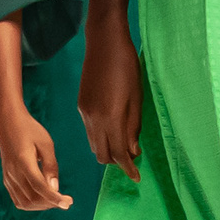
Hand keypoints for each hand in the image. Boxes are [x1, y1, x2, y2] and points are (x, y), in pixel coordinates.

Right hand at [0, 94, 68, 211]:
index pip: (40, 187)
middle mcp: (13, 173)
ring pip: (24, 203)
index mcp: (24, 162)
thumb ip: (51, 166)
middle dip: (51, 203)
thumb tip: (55, 188)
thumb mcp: (46, 143)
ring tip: (55, 199)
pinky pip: (18, 199)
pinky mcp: (7, 180)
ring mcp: (8, 177)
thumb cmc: (29, 130)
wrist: (8, 123)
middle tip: (65, 200)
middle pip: (33, 199)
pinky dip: (31, 204)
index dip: (54, 198)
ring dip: (41, 206)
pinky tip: (42, 198)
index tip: (68, 203)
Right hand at [78, 33, 146, 183]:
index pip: (119, 153)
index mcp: (110, 118)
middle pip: (102, 154)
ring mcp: (85, 113)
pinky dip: (101, 137)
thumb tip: (133, 151)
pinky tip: (113, 129)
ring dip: (108, 150)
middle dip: (117, 162)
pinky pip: (90, 131)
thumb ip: (133, 126)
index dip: (128, 168)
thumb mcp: (136, 97)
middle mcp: (93, 119)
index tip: (137, 177)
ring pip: (94, 144)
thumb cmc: (127, 66)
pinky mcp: (81, 105)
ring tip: (124, 145)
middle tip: (132, 159)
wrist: (104, 42)